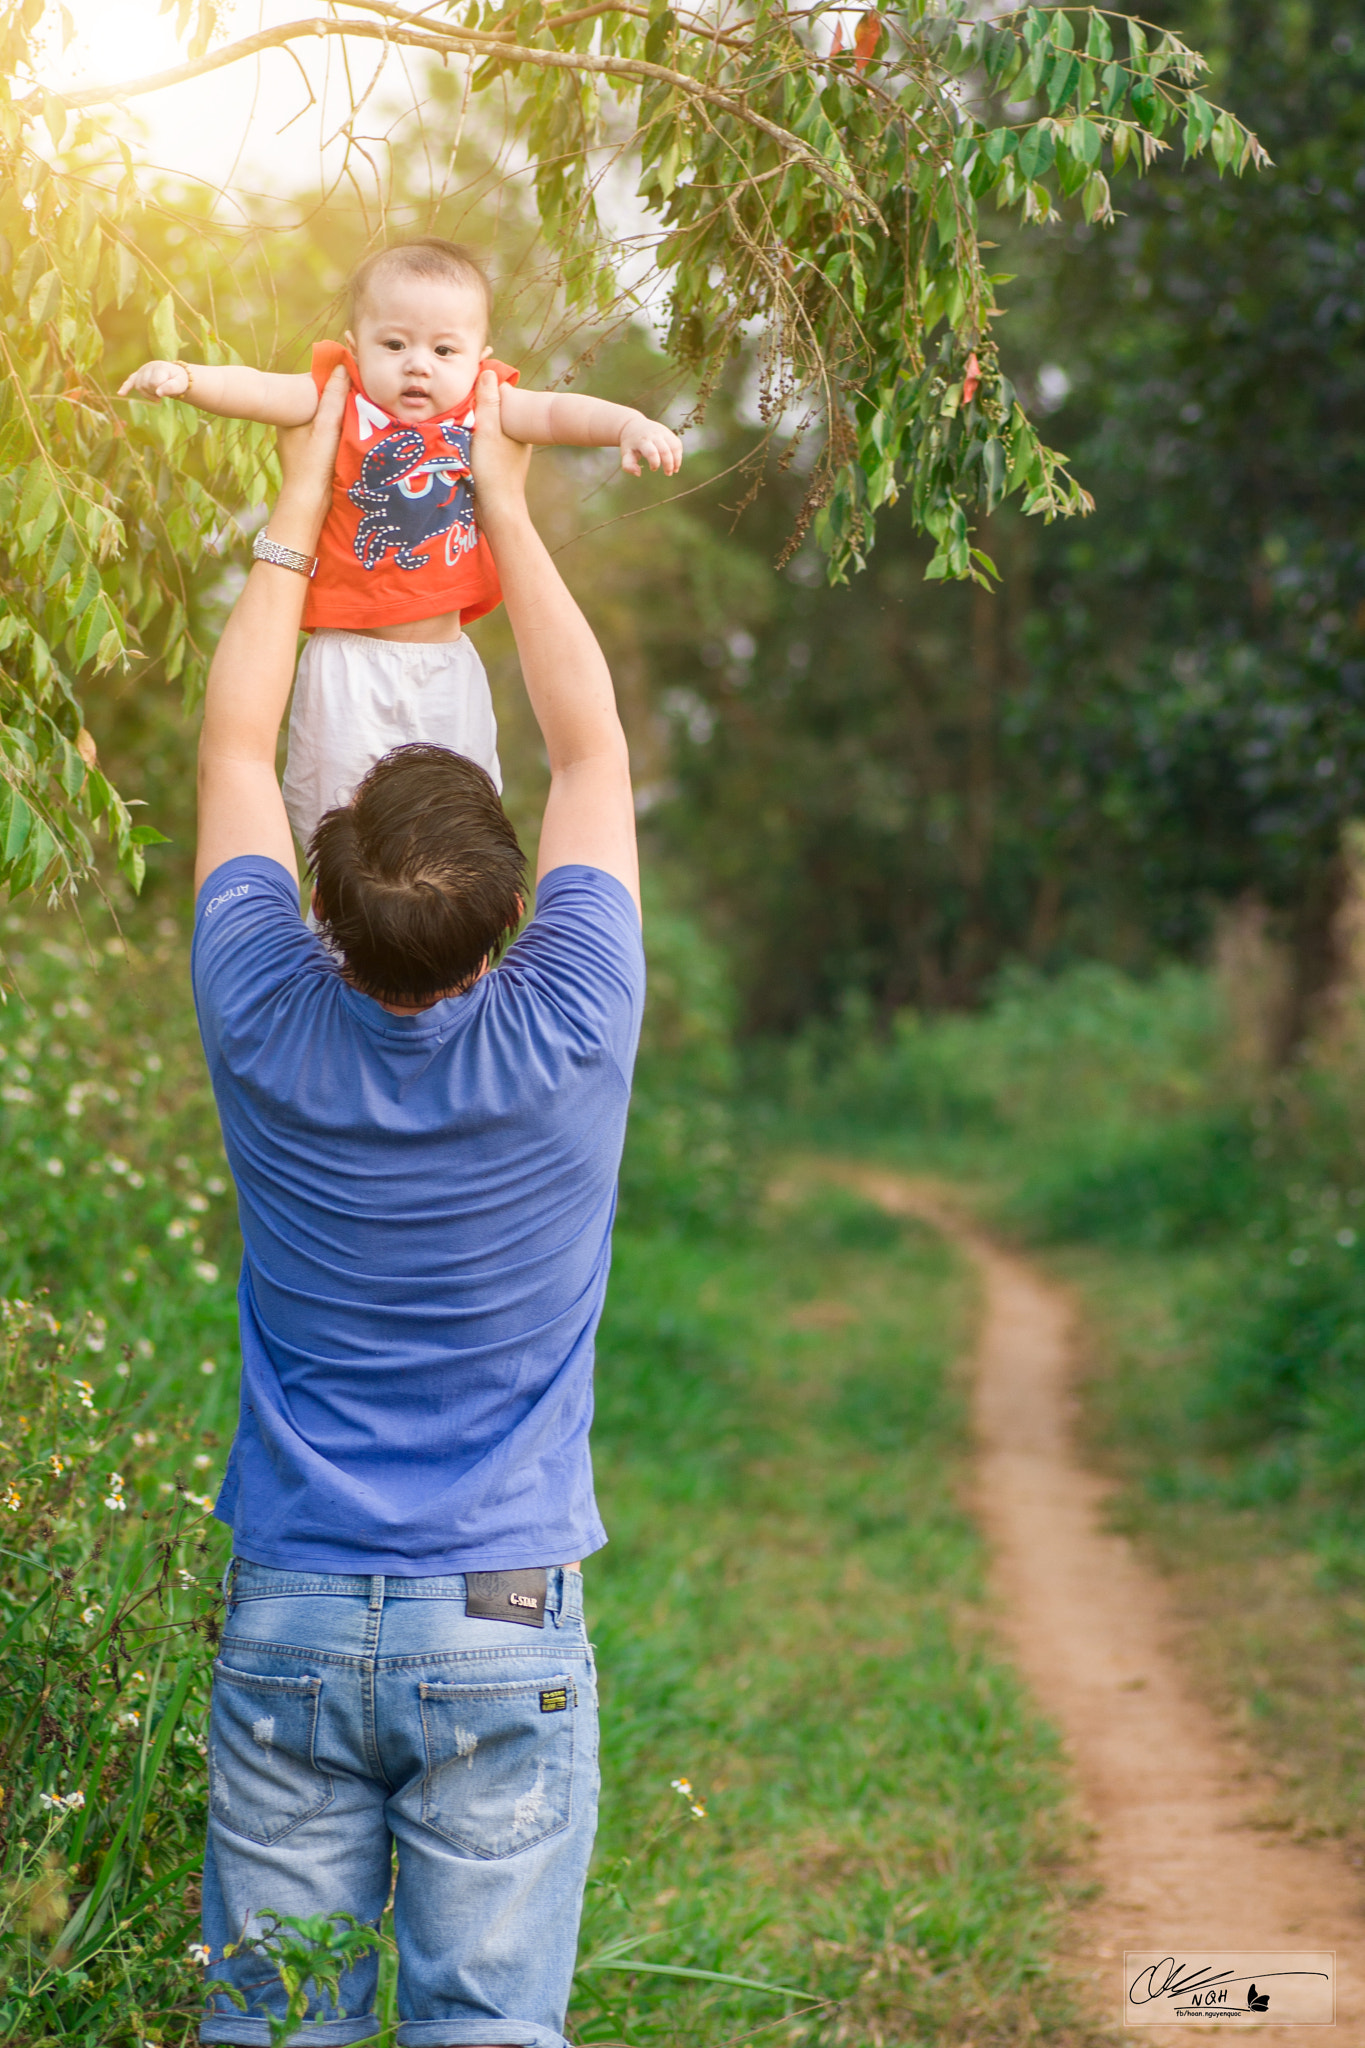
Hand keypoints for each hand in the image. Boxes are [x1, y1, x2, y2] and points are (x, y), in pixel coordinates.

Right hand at [117, 359, 189, 402]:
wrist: (175, 376)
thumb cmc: (178, 381)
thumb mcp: (180, 384)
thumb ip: (171, 388)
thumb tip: (158, 393)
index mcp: (160, 367)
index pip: (155, 383)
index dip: (161, 391)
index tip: (168, 391)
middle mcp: (149, 366)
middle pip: (145, 385)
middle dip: (154, 393)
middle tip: (164, 393)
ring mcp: (142, 370)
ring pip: (139, 386)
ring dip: (148, 394)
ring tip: (157, 395)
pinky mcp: (138, 375)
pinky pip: (130, 381)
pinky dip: (125, 388)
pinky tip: (120, 394)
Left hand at [269, 364, 347, 553]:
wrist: (308, 504)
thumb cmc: (314, 465)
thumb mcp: (326, 427)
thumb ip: (333, 398)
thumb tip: (341, 367)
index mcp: (288, 414)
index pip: (311, 387)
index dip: (331, 380)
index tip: (351, 377)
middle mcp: (291, 424)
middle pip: (318, 402)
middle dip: (337, 397)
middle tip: (359, 393)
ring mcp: (300, 440)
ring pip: (323, 417)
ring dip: (340, 414)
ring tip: (360, 410)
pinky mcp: (310, 454)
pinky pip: (326, 433)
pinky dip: (338, 430)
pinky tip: (352, 431)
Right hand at [470, 367, 533, 514]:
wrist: (496, 511)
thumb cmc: (494, 470)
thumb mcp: (488, 431)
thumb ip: (488, 402)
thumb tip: (488, 372)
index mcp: (520, 425)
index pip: (503, 396)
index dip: (486, 388)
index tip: (468, 385)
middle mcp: (516, 436)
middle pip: (494, 411)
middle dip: (478, 405)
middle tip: (458, 402)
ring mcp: (506, 451)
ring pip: (487, 428)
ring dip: (472, 423)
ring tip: (456, 419)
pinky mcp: (496, 465)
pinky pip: (482, 443)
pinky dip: (472, 439)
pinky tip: (459, 440)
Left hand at [618, 413, 682, 477]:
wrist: (633, 425)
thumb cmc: (631, 444)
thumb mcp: (625, 454)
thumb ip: (628, 466)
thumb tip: (638, 474)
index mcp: (642, 441)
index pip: (652, 453)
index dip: (655, 463)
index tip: (653, 469)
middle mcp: (654, 435)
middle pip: (665, 451)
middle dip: (669, 464)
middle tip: (668, 473)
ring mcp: (663, 432)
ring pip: (675, 446)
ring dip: (677, 460)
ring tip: (675, 470)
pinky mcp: (669, 432)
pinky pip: (677, 444)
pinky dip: (678, 454)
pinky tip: (675, 462)